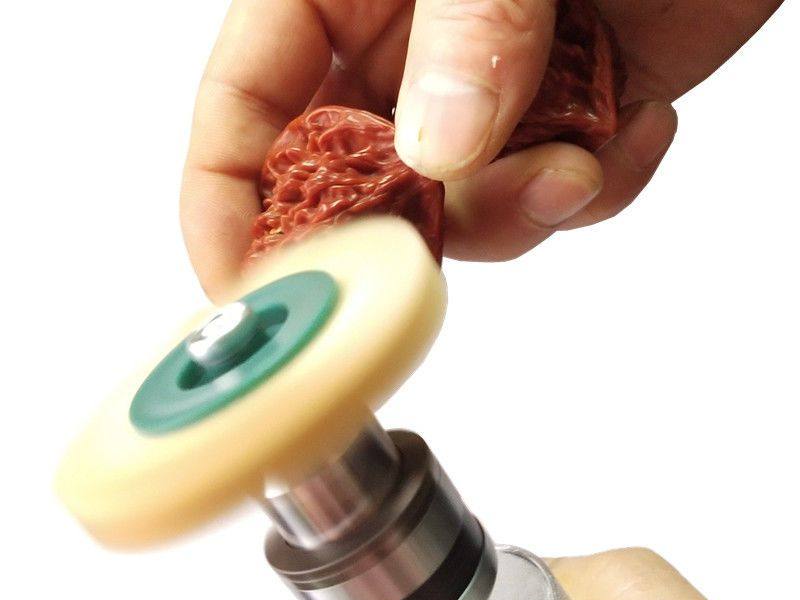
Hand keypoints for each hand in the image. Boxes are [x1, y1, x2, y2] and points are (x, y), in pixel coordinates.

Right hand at [181, 0, 781, 296]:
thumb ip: (467, 34)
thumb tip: (439, 153)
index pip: (245, 111)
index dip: (224, 206)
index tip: (239, 284)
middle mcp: (402, 60)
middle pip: (354, 192)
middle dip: (403, 232)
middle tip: (435, 243)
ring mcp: (482, 104)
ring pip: (460, 217)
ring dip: (521, 208)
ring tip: (578, 157)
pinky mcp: (560, 129)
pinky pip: (551, 203)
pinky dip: (600, 185)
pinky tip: (637, 120)